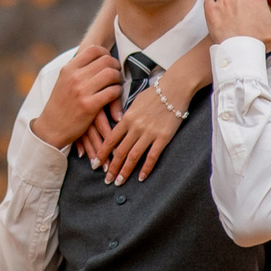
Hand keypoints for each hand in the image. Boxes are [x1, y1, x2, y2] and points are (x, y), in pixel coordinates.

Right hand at [31, 43, 120, 149]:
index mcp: (69, 68)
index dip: (106, 54)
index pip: (94, 49)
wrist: (51, 128)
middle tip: (116, 74)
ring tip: (116, 85)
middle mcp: (75, 77)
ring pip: (111, 74)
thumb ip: (77, 69)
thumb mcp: (63, 81)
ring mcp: (82, 91)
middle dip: (116, 66)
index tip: (108, 62)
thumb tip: (96, 56)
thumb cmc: (60, 104)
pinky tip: (115, 96)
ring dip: (118, 79)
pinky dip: (118, 93)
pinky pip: (112, 92)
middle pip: (106, 61)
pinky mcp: (89, 106)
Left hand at [93, 47, 214, 184]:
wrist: (175, 88)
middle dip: (112, 167)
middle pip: (120, 151)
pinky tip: (141, 178)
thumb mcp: (135, 102)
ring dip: (125, 171)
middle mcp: (136, 127)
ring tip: (119, 181)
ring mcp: (149, 133)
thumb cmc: (155, 93)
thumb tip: (118, 126)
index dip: (102, 153)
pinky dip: (146, 168)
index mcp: (127, 118)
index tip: (95, 163)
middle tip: (106, 179)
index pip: (110, 139)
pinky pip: (152, 156)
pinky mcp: (163, 137)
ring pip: (133, 156)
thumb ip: (126, 116)